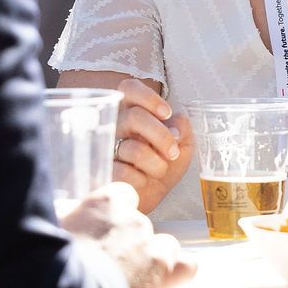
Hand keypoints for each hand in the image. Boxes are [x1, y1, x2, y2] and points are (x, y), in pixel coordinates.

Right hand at [62, 181, 195, 287]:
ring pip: (165, 247)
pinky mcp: (166, 270)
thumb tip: (60, 213)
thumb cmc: (48, 264)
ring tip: (132, 282)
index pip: (123, 196)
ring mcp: (152, 244)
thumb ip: (64, 217)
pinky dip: (177, 275)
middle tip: (111, 267)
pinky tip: (160, 286)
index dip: (116, 218)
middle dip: (129, 246)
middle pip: (141, 227)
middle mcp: (133, 218)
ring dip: (152, 262)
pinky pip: (187, 266)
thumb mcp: (49, 227)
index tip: (106, 234)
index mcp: (104, 203)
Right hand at [110, 78, 191, 213]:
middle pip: (135, 117)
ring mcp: (107, 148)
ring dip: (156, 164)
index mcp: (134, 112)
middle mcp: (117, 125)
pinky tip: (142, 182)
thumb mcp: (182, 146)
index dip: (148, 97)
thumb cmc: (162, 166)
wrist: (148, 198)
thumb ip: (184, 129)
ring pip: (133, 148)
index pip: (129, 88)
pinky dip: (142, 180)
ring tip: (159, 171)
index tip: (166, 113)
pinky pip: (124, 172)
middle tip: (173, 152)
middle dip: (161, 136)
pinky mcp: (103, 171)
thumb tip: (177, 124)